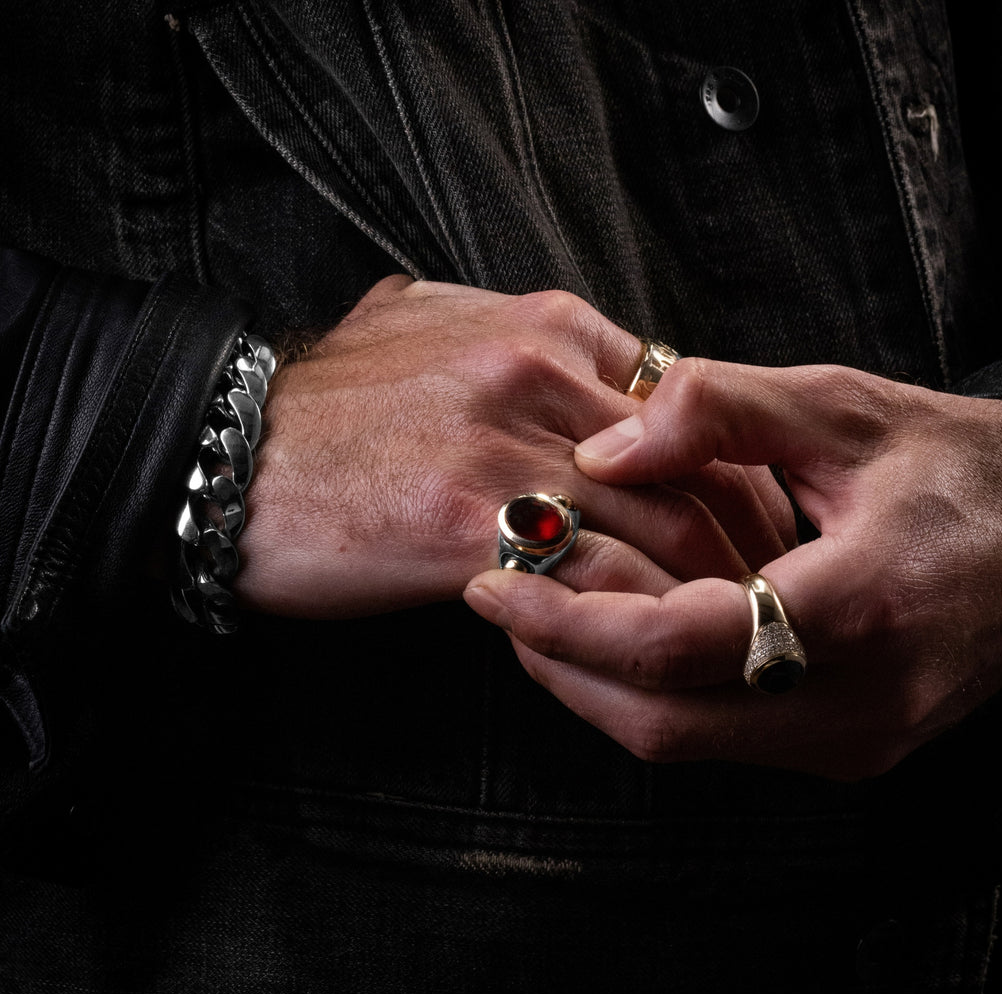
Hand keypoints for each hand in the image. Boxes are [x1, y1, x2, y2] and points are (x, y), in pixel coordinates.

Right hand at [234, 278, 792, 615]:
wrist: (222, 452)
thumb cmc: (329, 407)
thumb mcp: (425, 327)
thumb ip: (509, 332)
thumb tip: (563, 349)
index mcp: (546, 327)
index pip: (692, 403)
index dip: (741, 474)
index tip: (761, 529)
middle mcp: (541, 375)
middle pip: (700, 467)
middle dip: (753, 542)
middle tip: (779, 597)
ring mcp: (506, 446)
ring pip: (666, 530)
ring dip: (715, 595)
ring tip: (740, 642)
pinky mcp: (468, 522)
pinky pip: (595, 583)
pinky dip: (640, 625)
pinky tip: (657, 658)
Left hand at [464, 360, 1001, 779]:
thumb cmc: (959, 464)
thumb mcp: (843, 407)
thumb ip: (718, 412)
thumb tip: (601, 449)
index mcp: (863, 603)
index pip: (678, 644)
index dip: (569, 617)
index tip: (495, 576)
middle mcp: (858, 698)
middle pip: (662, 718)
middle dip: (560, 661)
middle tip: (499, 592)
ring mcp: (855, 738)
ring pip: (681, 741)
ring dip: (593, 683)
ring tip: (539, 609)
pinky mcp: (849, 746)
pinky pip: (717, 738)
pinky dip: (648, 692)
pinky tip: (616, 632)